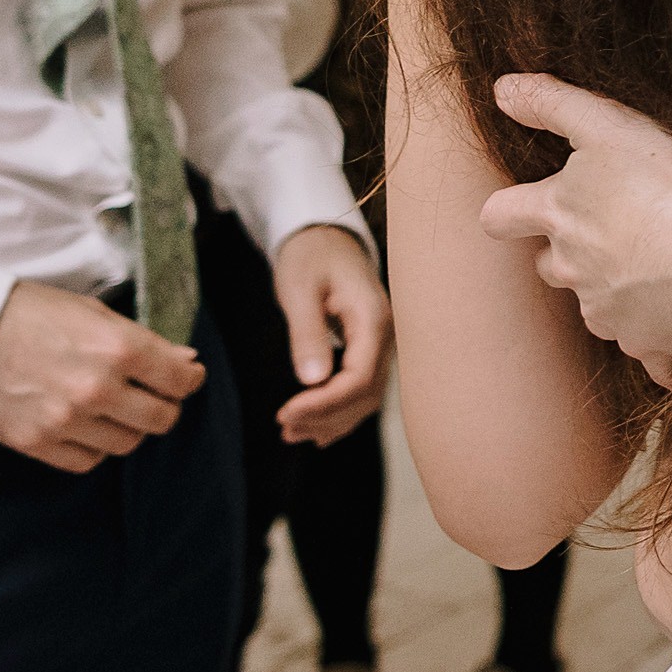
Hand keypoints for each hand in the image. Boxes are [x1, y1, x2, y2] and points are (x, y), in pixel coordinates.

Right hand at [0, 282, 204, 471]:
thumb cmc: (25, 312)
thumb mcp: (90, 312)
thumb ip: (141, 341)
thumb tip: (185, 364)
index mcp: (116, 347)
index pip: (180, 380)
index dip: (189, 378)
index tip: (185, 375)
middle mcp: (97, 388)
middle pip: (161, 418)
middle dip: (164, 405)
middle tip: (153, 394)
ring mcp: (66, 420)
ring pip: (127, 442)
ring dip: (128, 427)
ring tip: (113, 407)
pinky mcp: (37, 443)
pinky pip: (87, 461)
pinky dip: (94, 447)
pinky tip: (85, 425)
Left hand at [269, 223, 389, 444]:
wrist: (326, 237)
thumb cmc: (310, 257)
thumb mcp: (300, 289)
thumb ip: (307, 333)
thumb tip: (312, 381)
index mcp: (374, 320)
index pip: (359, 378)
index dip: (325, 403)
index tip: (286, 413)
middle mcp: (387, 337)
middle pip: (366, 394)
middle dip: (326, 416)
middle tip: (284, 427)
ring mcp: (382, 344)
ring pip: (366, 397)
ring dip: (332, 420)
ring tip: (292, 433)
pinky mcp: (371, 349)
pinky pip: (362, 388)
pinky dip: (340, 411)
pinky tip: (316, 428)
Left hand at [479, 74, 671, 371]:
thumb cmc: (659, 186)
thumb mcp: (604, 125)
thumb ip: (551, 103)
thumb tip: (501, 88)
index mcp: (555, 217)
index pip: (501, 216)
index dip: (508, 211)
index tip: (521, 207)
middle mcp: (571, 270)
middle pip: (550, 268)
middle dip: (568, 254)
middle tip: (609, 234)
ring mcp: (606, 312)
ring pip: (596, 308)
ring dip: (615, 294)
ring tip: (657, 272)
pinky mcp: (648, 342)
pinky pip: (651, 353)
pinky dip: (663, 350)